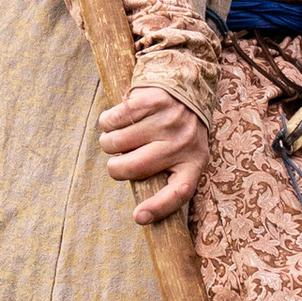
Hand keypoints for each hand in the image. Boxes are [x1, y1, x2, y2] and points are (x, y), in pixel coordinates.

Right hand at [100, 81, 207, 224]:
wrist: (189, 84)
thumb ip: (167, 174)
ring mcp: (167, 120)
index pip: (179, 193)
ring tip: (120, 137)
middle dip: (115, 168)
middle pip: (132, 168)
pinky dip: (107, 123)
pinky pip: (111, 120)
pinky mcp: (151, 100)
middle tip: (118, 162)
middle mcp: (182, 142)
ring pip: (115, 143)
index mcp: (194, 162)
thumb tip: (140, 210)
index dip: (158, 208)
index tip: (138, 217)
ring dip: (108, 143)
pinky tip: (117, 120)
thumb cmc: (180, 130)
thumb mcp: (185, 153)